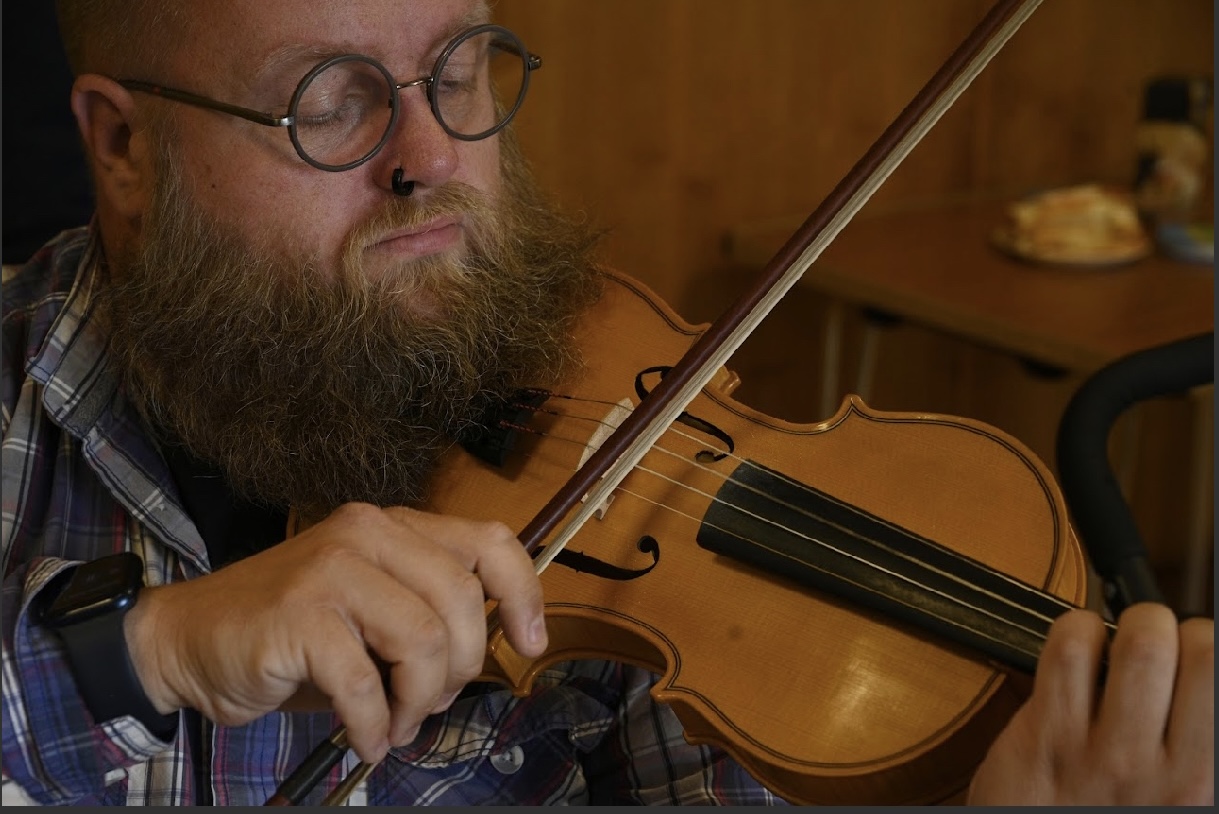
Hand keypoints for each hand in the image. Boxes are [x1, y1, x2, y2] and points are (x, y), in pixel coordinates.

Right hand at [122, 503, 547, 762]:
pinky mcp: (299, 614)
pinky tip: (365, 737)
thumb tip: (485, 654)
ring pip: (423, 639)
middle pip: (460, 599)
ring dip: (418, 701)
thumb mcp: (370, 611)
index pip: (488, 542)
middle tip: (431, 704)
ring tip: (395, 723)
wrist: (189, 639)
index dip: (522, 593)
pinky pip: (365, 681)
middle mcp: (366, 534)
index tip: (531, 642)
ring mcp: (331, 568)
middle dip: (461, 668)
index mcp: (393, 527)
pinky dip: (373, 724)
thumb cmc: (291, 633)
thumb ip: (426, 615)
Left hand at [968, 602, 1212, 804]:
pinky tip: (1074, 649)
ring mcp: (1109, 755)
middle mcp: (1176, 775)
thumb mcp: (1178, 799)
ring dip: (1129, 624)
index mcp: (1209, 783)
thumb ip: (1195, 745)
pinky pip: (1068, 651)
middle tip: (1153, 644)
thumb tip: (1196, 687)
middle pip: (1202, 651)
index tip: (1190, 658)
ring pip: (1142, 642)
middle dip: (1176, 629)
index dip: (1207, 652)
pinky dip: (1074, 630)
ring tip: (1115, 643)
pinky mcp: (1046, 739)